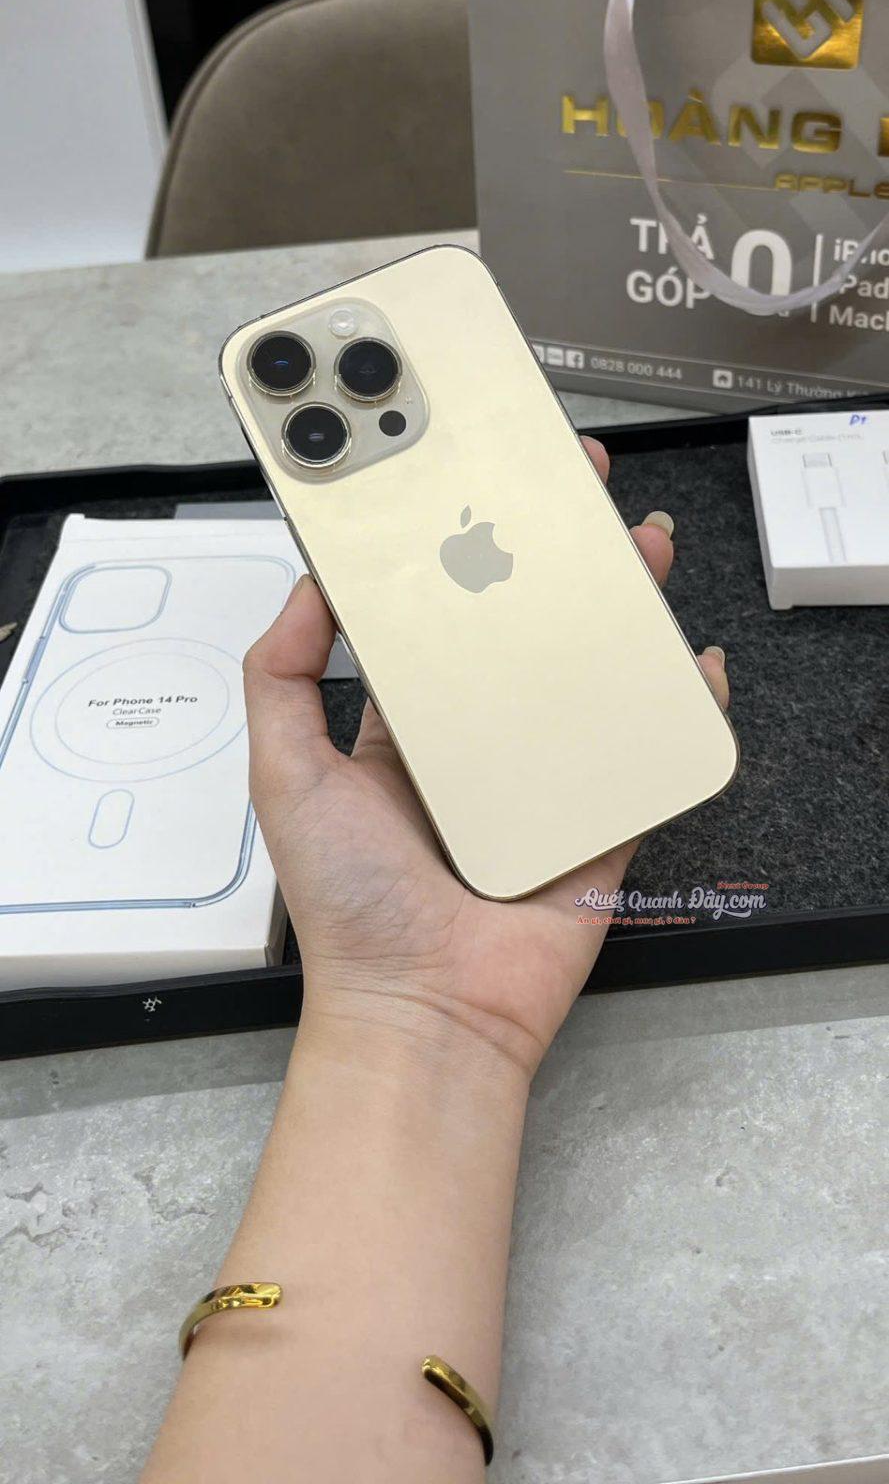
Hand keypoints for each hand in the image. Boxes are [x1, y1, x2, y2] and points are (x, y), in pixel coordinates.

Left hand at [244, 440, 728, 1082]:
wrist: (425, 1009)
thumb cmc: (350, 903)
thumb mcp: (283, 772)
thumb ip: (280, 676)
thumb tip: (309, 585)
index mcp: (405, 731)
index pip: (441, 621)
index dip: (464, 555)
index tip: (479, 493)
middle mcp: (477, 746)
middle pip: (527, 633)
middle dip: (558, 561)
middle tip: (580, 493)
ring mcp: (545, 781)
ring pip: (593, 676)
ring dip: (624, 609)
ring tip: (640, 547)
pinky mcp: (600, 820)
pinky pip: (648, 753)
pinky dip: (680, 706)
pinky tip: (693, 663)